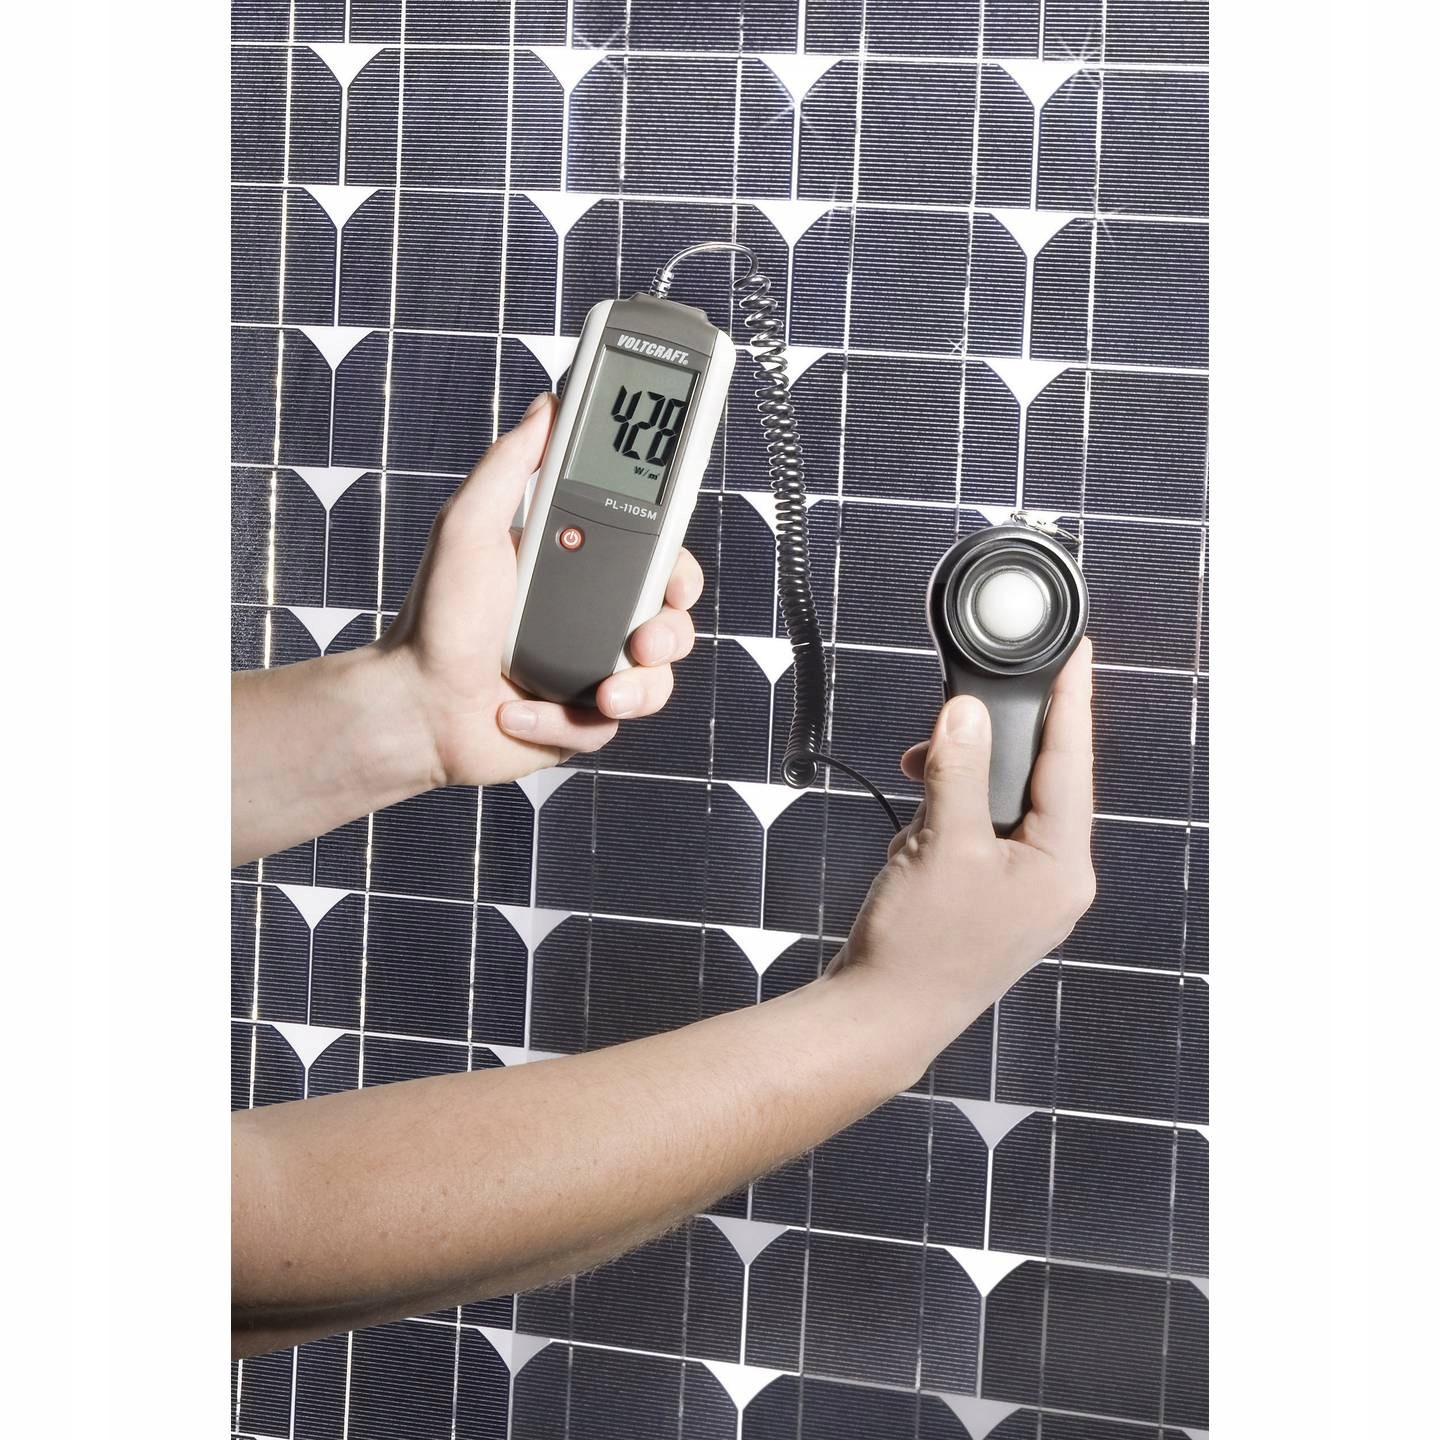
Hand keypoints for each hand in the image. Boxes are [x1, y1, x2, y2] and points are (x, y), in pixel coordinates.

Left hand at [377, 394, 703, 787]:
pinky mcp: (580, 723)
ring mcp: (589, 673)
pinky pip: (609, 726)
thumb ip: (510, 465)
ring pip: (656, 680)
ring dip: (637, 688)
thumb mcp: (468, 526)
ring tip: (601, 693)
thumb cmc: (436, 620)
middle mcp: (590, 620)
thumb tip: (546, 407)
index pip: (650, 558)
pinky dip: (567, 722)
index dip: (676, 566)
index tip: (676, 576)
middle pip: (669, 619)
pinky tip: (520, 712)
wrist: (417, 707)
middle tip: (643, 639)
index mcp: (575, 570)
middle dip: (669, 631)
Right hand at [829, 639, 1096, 1068]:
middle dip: (994, 743)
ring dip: (962, 781)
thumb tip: (967, 712)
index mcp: (1063, 867)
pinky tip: (921, 817)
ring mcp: (1021, 893)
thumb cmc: (919, 949)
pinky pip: (980, 834)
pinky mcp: (988, 899)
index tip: (1076, 653)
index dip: (1072, 701)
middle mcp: (1053, 880)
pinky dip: (950, 813)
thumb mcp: (941, 844)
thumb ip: (959, 769)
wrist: (881, 1017)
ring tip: (923, 773)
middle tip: (964, 704)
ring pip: (1003, 807)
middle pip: (1039, 782)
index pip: (1073, 763)